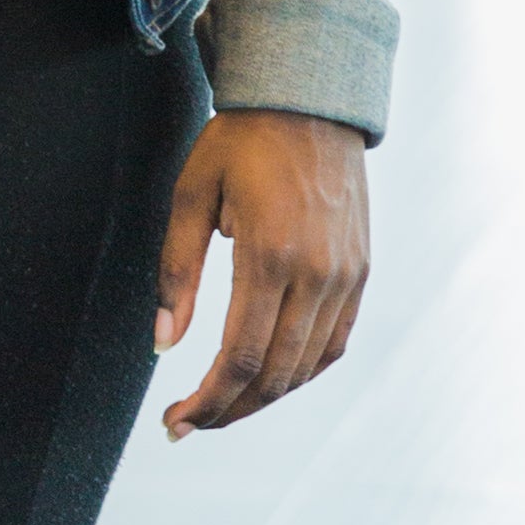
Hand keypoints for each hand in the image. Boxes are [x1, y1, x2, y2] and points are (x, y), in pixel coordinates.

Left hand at [153, 108, 368, 436]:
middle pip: (274, 375)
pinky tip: (269, 377)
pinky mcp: (361, 273)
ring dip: (262, 397)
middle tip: (187, 423)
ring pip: (306, 367)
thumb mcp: (190, 194)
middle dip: (227, 410)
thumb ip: (176, 273)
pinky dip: (301, 370)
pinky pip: (334, 343)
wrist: (309, 101)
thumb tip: (163, 343)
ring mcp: (347, 277)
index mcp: (269, 255)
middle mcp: (317, 275)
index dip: (206, 402)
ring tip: (221, 405)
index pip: (239, 358)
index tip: (173, 422)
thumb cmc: (240, 141)